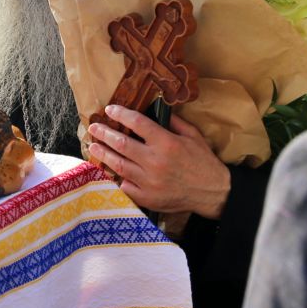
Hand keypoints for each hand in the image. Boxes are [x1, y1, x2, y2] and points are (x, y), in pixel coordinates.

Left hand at [86, 106, 230, 218]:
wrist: (213, 192)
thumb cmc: (203, 162)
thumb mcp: (193, 136)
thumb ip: (174, 122)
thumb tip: (155, 109)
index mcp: (167, 143)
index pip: (137, 123)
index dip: (121, 114)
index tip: (110, 109)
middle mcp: (155, 161)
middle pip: (121, 144)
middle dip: (104, 133)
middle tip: (94, 127)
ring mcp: (149, 181)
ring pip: (118, 165)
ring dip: (103, 154)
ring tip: (94, 146)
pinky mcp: (147, 198)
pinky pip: (124, 186)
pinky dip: (115, 177)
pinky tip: (108, 170)